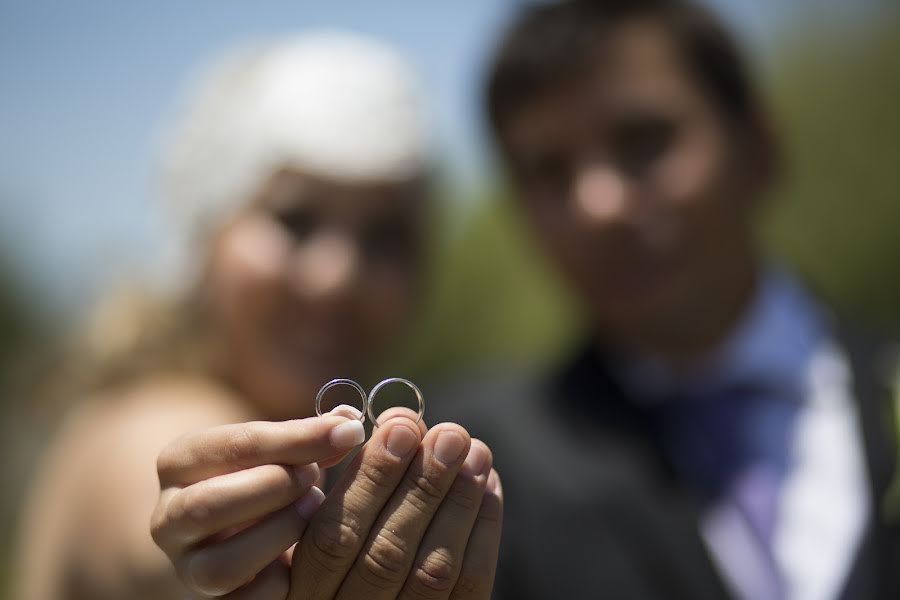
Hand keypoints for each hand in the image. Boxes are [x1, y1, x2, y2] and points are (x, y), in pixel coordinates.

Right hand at [151, 406, 366, 597]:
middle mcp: (169, 516)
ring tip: (313, 511)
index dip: (297, 438)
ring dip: (278, 534)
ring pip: (219, 565)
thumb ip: (310, 437)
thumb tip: (348, 423)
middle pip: (208, 504)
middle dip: (275, 487)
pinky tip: (302, 556)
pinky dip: (279, 581)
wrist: (238, 532)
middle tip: (316, 478)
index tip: (347, 432)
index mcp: (180, 462)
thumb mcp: (277, 450)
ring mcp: (186, 566)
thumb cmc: (264, 478)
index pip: (234, 445)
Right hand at [288, 409, 502, 599]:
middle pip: (387, 554)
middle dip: (423, 485)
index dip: (370, 478)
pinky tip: (486, 484)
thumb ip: (348, 480)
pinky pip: (469, 589)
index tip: (400, 427)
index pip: (334, 535)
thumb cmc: (336, 553)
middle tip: (450, 434)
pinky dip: (483, 530)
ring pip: (432, 571)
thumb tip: (401, 420)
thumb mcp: (313, 522)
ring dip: (458, 503)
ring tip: (475, 450)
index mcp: (300, 589)